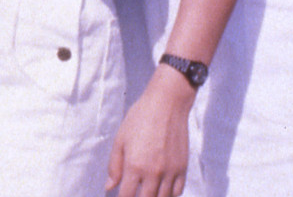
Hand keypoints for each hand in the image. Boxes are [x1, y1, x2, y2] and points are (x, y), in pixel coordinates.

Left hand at [107, 67, 193, 196]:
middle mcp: (154, 172)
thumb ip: (114, 166)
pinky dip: (170, 195)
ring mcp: (170, 172)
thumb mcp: (120, 140)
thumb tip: (109, 187)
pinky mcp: (183, 168)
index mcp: (135, 165)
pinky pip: (178, 191)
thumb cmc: (139, 119)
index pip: (127, 196)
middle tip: (133, 194)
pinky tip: (162, 191)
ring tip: (146, 193)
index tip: (120, 196)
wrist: (167, 105)